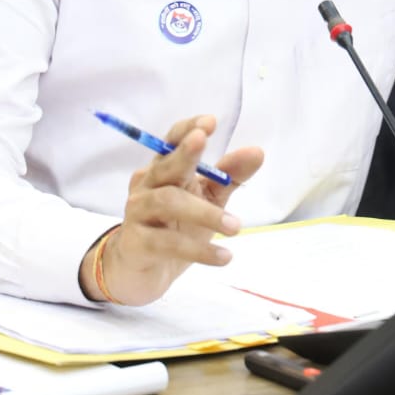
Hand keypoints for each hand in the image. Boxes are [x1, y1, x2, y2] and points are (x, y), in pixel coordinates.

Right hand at [83, 114, 263, 305]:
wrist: (145, 272)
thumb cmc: (177, 226)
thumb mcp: (209, 198)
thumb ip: (230, 176)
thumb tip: (258, 152)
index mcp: (165, 168)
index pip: (171, 141)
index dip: (187, 129)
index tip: (210, 122)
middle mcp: (147, 184)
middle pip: (165, 165)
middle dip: (184, 151)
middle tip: (202, 138)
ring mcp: (138, 212)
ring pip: (167, 202)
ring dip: (205, 213)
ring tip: (236, 227)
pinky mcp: (136, 243)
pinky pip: (167, 243)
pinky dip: (198, 250)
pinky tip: (224, 256)